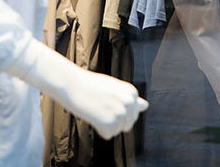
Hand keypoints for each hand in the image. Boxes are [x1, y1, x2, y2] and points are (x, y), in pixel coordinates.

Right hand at [7, 41, 147, 139]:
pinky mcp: (110, 123)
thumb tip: (146, 106)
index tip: (107, 100)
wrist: (72, 84)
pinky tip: (92, 115)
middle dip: (114, 119)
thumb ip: (129, 98)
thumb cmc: (91, 85)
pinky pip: (108, 135)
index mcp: (132, 93)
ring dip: (106, 124)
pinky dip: (99, 129)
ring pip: (117, 130)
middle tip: (100, 105)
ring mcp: (121, 114)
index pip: (133, 114)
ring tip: (96, 108)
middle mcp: (130, 103)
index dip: (117, 109)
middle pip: (127, 124)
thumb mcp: (114, 88)